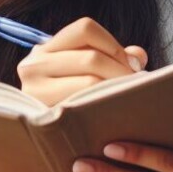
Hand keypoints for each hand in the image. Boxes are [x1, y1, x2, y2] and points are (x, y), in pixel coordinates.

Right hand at [17, 16, 147, 106]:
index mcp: (45, 49)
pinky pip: (82, 105)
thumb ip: (112, 59)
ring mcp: (34, 90)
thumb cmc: (69, 102)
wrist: (39, 142)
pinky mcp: (42, 115)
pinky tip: (112, 112)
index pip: (85, 29)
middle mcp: (33, 64)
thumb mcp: (84, 74)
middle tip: (139, 84)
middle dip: (121, 70)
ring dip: (117, 88)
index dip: (114, 44)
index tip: (132, 64)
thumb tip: (137, 56)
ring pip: (90, 81)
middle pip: (91, 57)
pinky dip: (103, 106)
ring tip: (129, 98)